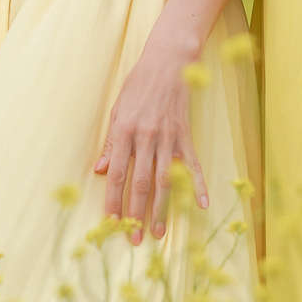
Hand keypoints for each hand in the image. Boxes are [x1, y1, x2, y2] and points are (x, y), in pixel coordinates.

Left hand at [92, 40, 208, 244]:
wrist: (167, 62)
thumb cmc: (138, 86)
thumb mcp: (116, 110)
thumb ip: (111, 143)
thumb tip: (99, 170)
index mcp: (124, 131)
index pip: (116, 175)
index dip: (113, 201)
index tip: (111, 222)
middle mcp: (146, 137)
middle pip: (141, 183)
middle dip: (137, 213)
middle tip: (135, 238)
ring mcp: (168, 137)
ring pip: (165, 180)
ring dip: (161, 208)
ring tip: (159, 232)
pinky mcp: (185, 135)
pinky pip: (193, 165)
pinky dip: (198, 185)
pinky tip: (202, 204)